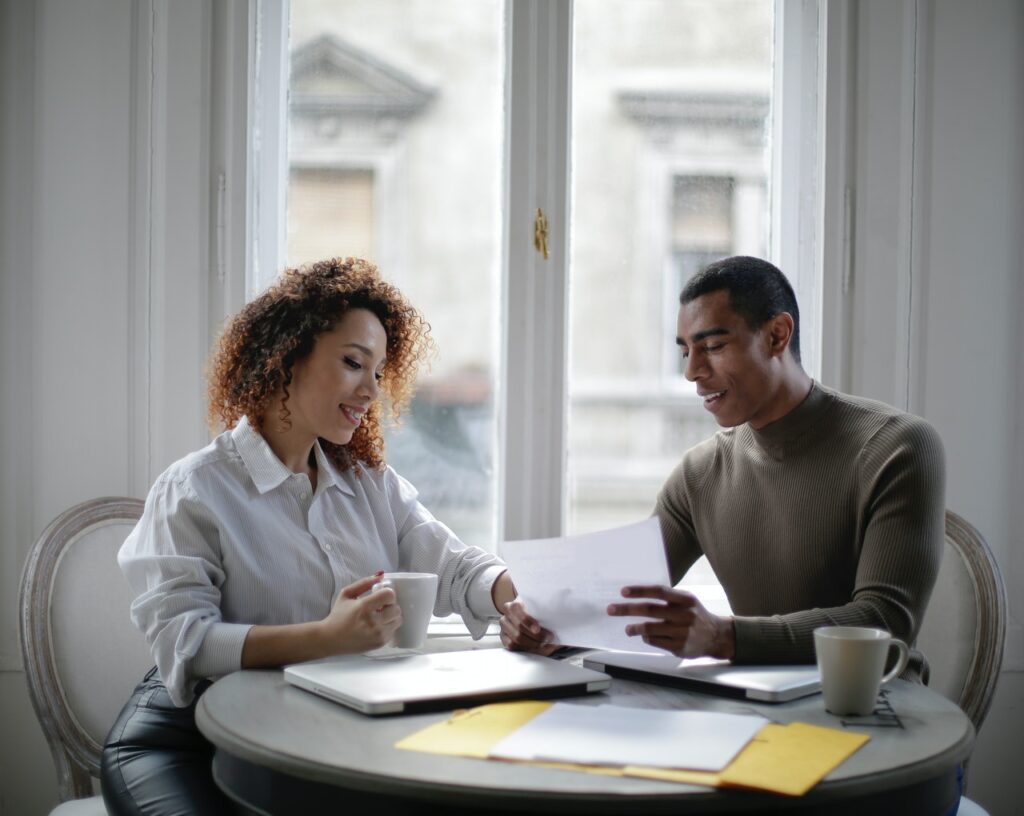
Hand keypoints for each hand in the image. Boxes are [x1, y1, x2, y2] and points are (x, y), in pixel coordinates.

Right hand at [321, 574, 401, 652]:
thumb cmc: (338, 615)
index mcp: (363, 607)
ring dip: (391, 616)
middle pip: (396, 609)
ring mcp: (377, 635)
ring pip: (398, 620)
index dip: (387, 593)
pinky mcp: (380, 643)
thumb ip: (364, 583)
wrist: (331, 639)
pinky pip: (393, 631)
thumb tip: (381, 576)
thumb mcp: (347, 594)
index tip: (380, 596)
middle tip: (380, 607)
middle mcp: (373, 622)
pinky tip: (377, 626)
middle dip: (390, 605)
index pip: (389, 595)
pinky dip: (387, 627)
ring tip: (379, 616)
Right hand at [499, 599, 559, 655]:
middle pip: (519, 627)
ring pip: (516, 638)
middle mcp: (507, 611)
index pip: (517, 609)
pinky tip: (533, 646)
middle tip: (548, 638)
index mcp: (516, 602)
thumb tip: (555, 621)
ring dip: (532, 643)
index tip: (538, 629)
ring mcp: (504, 624)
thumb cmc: (538, 612)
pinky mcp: (503, 635)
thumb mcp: (542, 608)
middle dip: (536, 636)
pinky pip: (511, 645)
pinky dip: (524, 648)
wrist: (533, 618)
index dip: (527, 620)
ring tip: (543, 643)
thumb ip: (545, 612)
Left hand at [607, 585, 735, 659]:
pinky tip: (644, 637)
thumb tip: (638, 595)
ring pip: (651, 628)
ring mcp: (682, 632)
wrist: (717, 636)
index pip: (659, 592)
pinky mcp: (680, 647)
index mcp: (685, 599)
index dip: (640, 591)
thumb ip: (667, 598)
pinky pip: (657, 642)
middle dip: (627, 609)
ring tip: (627, 629)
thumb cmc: (695, 614)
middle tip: (611, 609)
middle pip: (650, 610)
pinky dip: (647, 638)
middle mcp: (684, 614)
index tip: (623, 592)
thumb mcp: (687, 600)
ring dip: (635, 628)